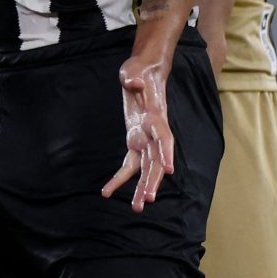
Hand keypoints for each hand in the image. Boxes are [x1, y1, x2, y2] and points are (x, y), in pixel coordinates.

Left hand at [101, 53, 175, 211]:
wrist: (144, 71)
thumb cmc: (140, 71)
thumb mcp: (134, 70)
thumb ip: (134, 78)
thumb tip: (133, 83)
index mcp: (155, 116)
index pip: (164, 137)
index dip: (166, 153)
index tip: (169, 171)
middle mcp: (154, 131)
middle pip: (157, 159)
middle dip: (153, 180)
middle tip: (148, 200)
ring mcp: (146, 138)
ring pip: (147, 167)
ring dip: (143, 187)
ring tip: (137, 208)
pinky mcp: (136, 141)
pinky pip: (130, 164)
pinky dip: (120, 178)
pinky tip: (107, 192)